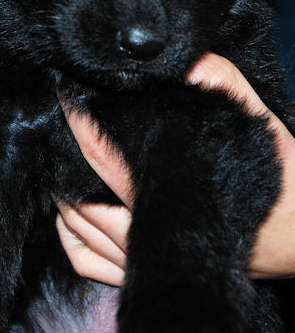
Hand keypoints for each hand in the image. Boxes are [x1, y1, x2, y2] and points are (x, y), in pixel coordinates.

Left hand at [56, 52, 294, 284]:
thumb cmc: (282, 181)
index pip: (102, 151)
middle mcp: (151, 229)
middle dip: (63, 154)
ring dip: (61, 195)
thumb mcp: (258, 121)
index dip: (77, 120)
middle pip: (82, 193)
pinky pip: (89, 264)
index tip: (66, 93)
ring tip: (60, 162)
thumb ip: (222, 83)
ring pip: (79, 231)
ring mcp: (145, 257)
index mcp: (173, 186)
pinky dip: (70, 238)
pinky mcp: (147, 273)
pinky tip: (68, 215)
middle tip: (61, 124)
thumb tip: (181, 59)